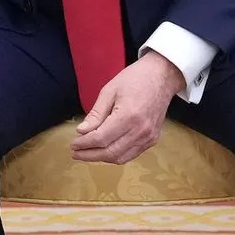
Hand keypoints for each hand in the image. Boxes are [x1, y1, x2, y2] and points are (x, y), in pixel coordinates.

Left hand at [69, 51, 186, 164]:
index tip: (73, 145)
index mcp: (128, 116)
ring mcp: (149, 137)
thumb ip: (96, 114)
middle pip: (111, 152)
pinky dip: (116, 155)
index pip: (101, 138)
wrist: (161, 77)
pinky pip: (132, 154)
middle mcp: (140, 131)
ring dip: (102, 158)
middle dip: (90, 155)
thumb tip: (81, 131)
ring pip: (121, 158)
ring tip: (87, 153)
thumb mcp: (109, 91)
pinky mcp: (153, 140)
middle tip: (75, 153)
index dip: (85, 144)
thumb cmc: (134, 79)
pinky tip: (104, 150)